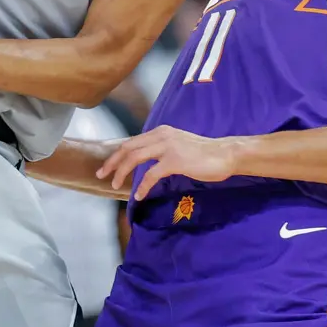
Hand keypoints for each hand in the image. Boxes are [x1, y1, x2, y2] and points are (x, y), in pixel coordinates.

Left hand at [97, 125, 238, 200]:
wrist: (226, 154)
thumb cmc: (205, 154)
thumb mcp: (179, 146)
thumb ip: (162, 150)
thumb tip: (146, 163)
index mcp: (160, 132)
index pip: (132, 142)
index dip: (117, 154)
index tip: (107, 166)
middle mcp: (161, 135)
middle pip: (128, 148)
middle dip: (112, 162)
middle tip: (100, 174)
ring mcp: (167, 147)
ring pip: (134, 158)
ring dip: (121, 172)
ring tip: (114, 185)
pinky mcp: (175, 160)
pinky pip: (151, 175)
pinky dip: (142, 186)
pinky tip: (139, 195)